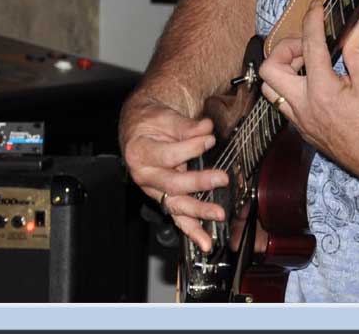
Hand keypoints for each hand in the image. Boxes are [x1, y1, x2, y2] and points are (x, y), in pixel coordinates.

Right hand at [118, 97, 229, 252]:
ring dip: (198, 212)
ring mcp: (154, 191)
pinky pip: (178, 217)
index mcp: (140, 153)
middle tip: (221, 178)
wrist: (138, 130)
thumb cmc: (149, 124)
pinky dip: (192, 230)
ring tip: (217, 215)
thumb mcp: (164, 117)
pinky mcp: (164, 199)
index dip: (190, 148)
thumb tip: (205, 128)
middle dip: (198, 182)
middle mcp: (145, 176)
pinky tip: (204, 241)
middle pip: (172, 184)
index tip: (209, 139)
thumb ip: (185, 125)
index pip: (167, 155)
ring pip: (176, 204)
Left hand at [256, 9, 358, 190]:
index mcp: (322, 91)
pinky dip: (292, 88)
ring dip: (284, 71)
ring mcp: (300, 121)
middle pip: (270, 69)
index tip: (317, 8)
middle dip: (285, 50)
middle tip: (308, 45)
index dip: (312, 20)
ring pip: (271, 89)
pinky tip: (314, 84)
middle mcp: (304, 107)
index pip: (309, 45)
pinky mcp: (302, 130)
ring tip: (308, 64)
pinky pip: (283, 105)